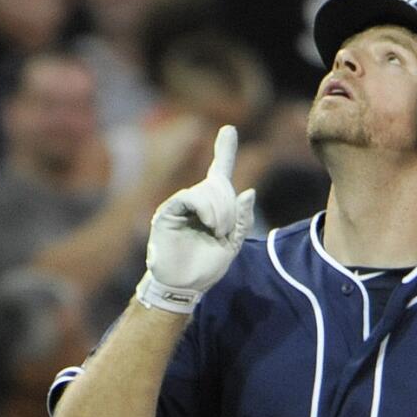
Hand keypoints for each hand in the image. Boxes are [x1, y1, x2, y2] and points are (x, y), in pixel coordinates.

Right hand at [136, 125, 255, 314]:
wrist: (183, 286)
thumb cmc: (205, 267)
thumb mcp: (232, 245)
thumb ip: (241, 220)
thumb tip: (249, 192)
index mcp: (212, 207)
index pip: (219, 173)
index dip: (224, 150)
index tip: (229, 130)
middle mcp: (196, 201)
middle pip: (219, 185)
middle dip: (229, 207)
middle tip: (226, 231)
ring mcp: (181, 204)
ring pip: (207, 190)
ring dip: (220, 211)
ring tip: (218, 232)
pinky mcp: (168, 211)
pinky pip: (189, 197)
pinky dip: (205, 209)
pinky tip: (210, 225)